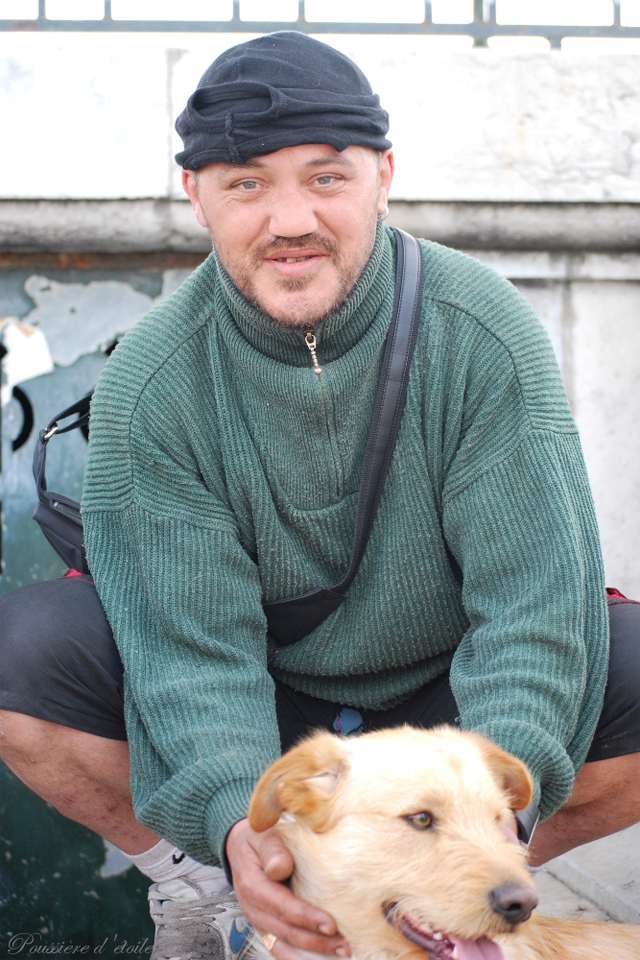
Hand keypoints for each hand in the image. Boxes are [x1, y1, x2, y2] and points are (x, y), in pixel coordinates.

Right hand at [226, 818, 349, 959]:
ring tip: (338, 954)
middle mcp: (254, 909)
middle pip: (285, 932)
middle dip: (316, 942)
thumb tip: (280, 868)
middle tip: (344, 945)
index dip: (306, 918)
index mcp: (253, 885)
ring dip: (311, 954)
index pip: (281, 906)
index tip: (330, 925)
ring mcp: (259, 920)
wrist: (241, 846)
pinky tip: (320, 957)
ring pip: (284, 945)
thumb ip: (272, 850)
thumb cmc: (257, 839)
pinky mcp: (266, 926)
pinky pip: (281, 947)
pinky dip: (300, 956)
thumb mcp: (263, 835)